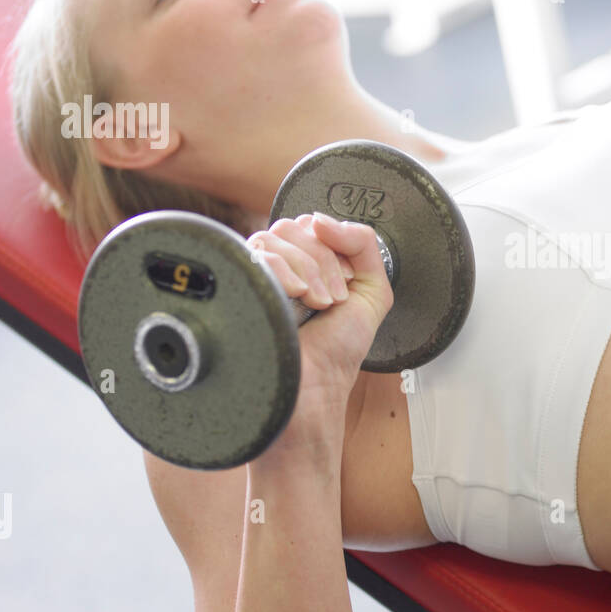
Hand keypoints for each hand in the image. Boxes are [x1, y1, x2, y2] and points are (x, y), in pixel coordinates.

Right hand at [247, 213, 394, 450]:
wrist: (314, 391)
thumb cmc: (337, 352)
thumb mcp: (372, 292)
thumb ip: (363, 244)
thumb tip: (323, 221)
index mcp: (306, 266)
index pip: (312, 225)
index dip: (334, 249)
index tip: (344, 288)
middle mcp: (278, 269)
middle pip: (294, 227)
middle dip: (323, 260)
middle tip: (332, 300)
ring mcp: (255, 277)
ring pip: (275, 235)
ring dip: (308, 269)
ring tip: (316, 305)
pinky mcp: (238, 288)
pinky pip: (258, 252)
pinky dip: (286, 271)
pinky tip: (297, 299)